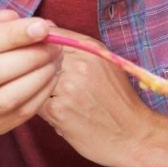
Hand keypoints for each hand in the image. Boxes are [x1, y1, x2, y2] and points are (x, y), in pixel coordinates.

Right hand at [0, 10, 60, 134]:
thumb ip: (1, 23)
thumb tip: (36, 25)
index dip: (12, 35)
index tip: (42, 27)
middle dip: (30, 58)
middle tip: (54, 46)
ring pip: (5, 100)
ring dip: (38, 79)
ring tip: (55, 61)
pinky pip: (19, 115)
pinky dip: (41, 95)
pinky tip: (50, 78)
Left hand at [37, 29, 157, 166]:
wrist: (135, 137)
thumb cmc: (118, 103)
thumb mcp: (105, 65)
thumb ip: (77, 48)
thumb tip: (44, 29)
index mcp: (91, 49)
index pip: (49, 35)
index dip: (37, 47)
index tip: (38, 58)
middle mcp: (80, 63)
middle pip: (37, 56)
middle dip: (34, 69)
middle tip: (44, 84)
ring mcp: (69, 86)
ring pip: (32, 79)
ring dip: (36, 89)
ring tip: (55, 100)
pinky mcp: (59, 110)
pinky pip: (34, 102)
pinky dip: (41, 109)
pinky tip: (58, 115)